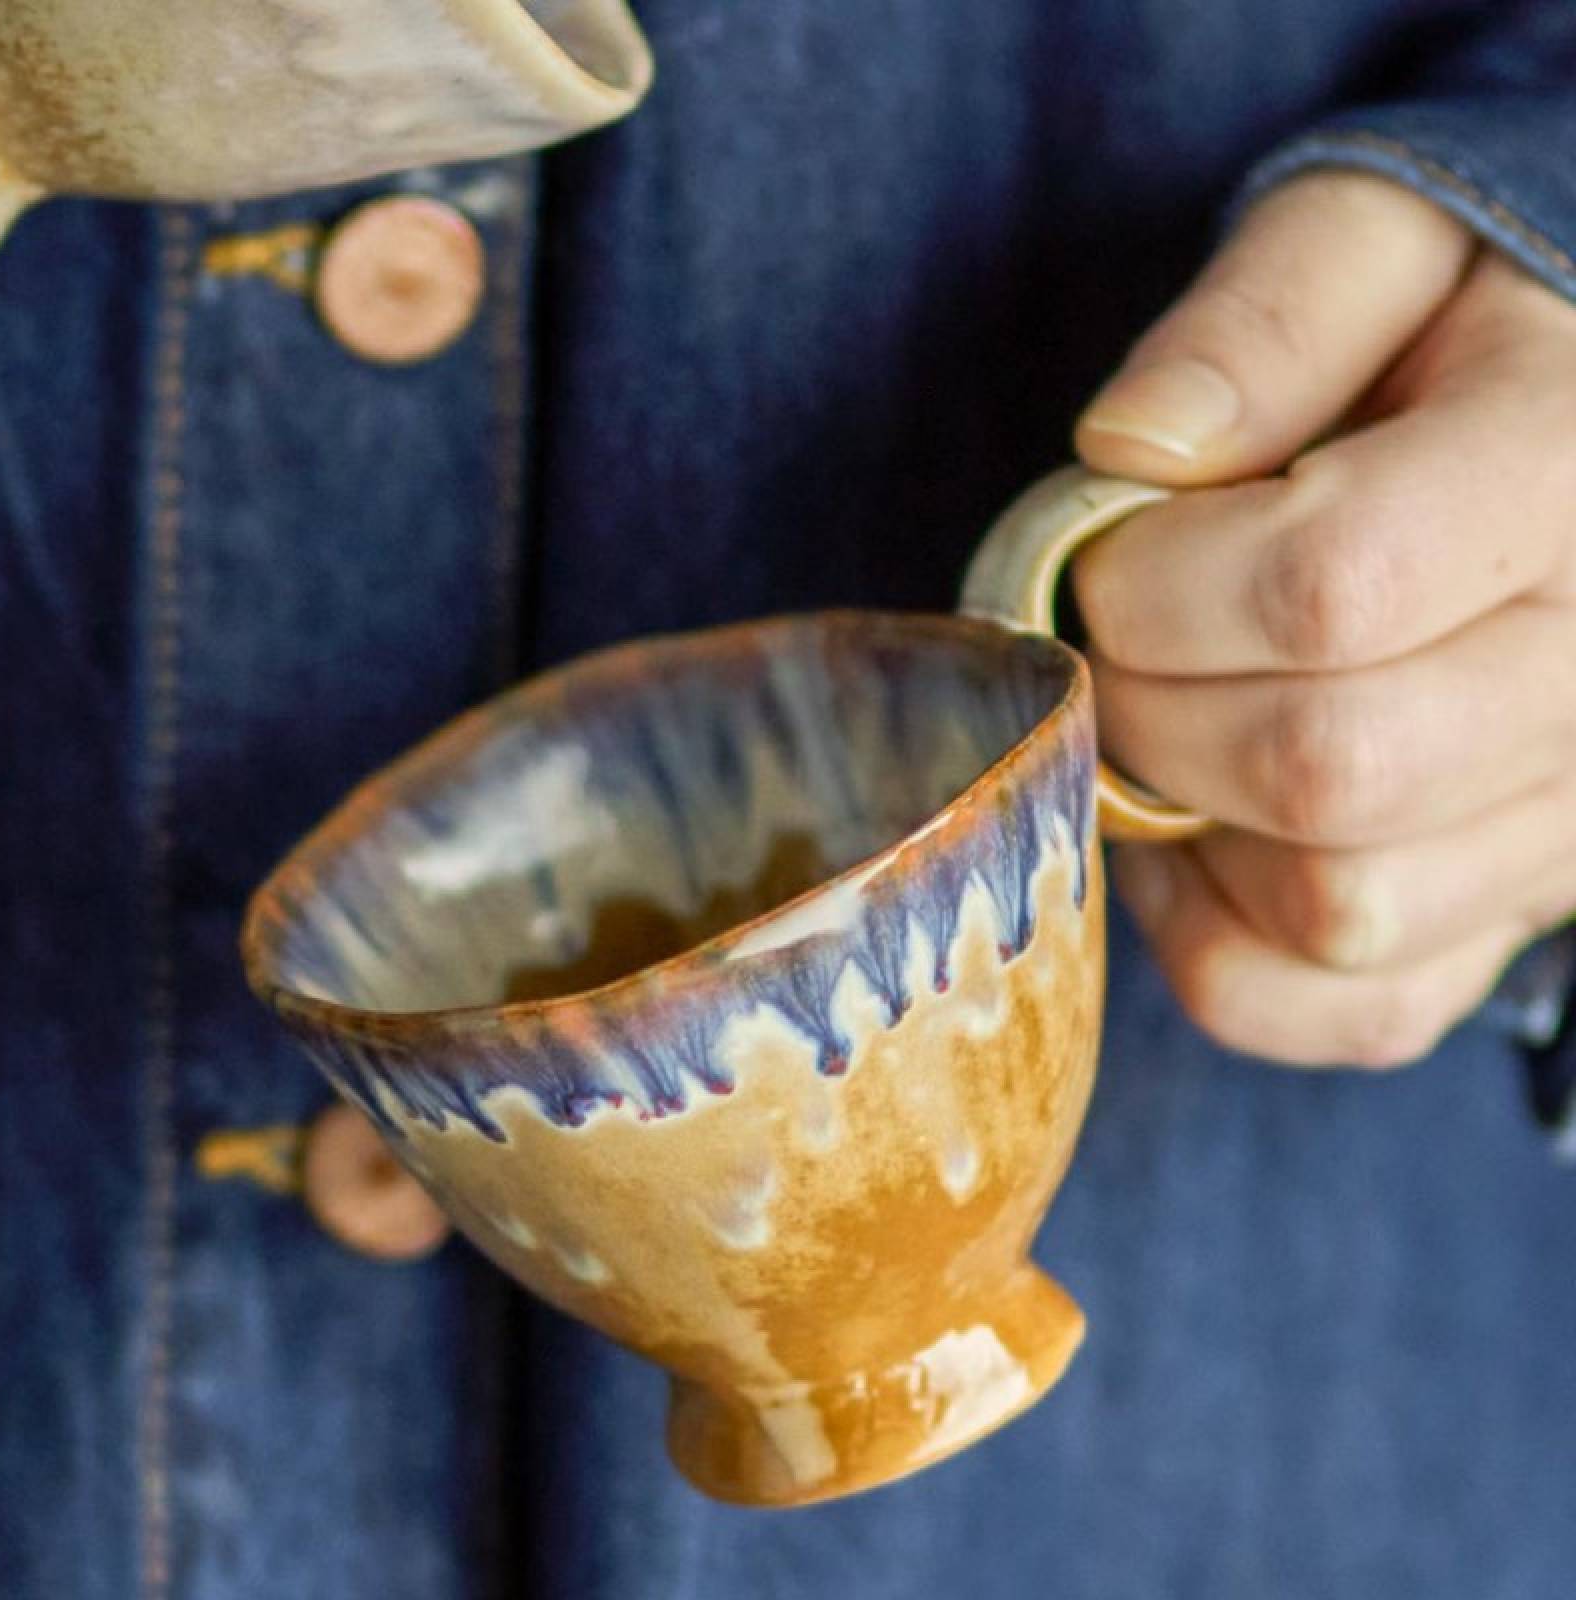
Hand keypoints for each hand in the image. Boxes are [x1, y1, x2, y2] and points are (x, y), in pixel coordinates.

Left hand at [1071, 171, 1575, 1067]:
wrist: (1560, 441)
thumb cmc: (1456, 327)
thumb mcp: (1375, 240)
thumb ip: (1263, 322)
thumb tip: (1130, 451)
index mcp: (1570, 473)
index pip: (1336, 584)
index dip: (1158, 590)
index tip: (1105, 558)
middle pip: (1327, 767)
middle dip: (1151, 710)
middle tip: (1116, 645)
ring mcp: (1572, 820)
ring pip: (1341, 909)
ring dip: (1192, 829)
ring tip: (1173, 725)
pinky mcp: (1513, 915)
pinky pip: (1351, 1010)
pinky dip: (1231, 953)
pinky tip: (1205, 842)